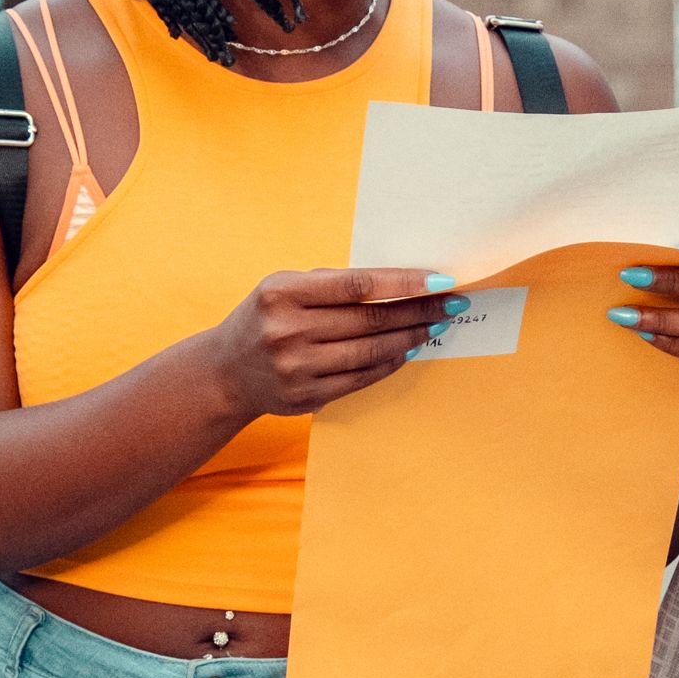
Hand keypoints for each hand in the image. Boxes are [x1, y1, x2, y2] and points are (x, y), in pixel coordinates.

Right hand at [203, 269, 454, 419]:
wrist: (226, 372)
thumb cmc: (266, 317)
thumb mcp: (284, 287)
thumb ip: (332, 283)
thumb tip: (400, 283)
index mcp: (283, 293)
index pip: (357, 285)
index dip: (403, 284)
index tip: (440, 281)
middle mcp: (288, 330)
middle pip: (370, 320)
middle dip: (419, 310)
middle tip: (452, 304)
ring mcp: (297, 368)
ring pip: (371, 351)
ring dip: (412, 338)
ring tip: (436, 326)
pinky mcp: (306, 396)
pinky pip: (362, 377)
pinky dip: (391, 362)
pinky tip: (409, 349)